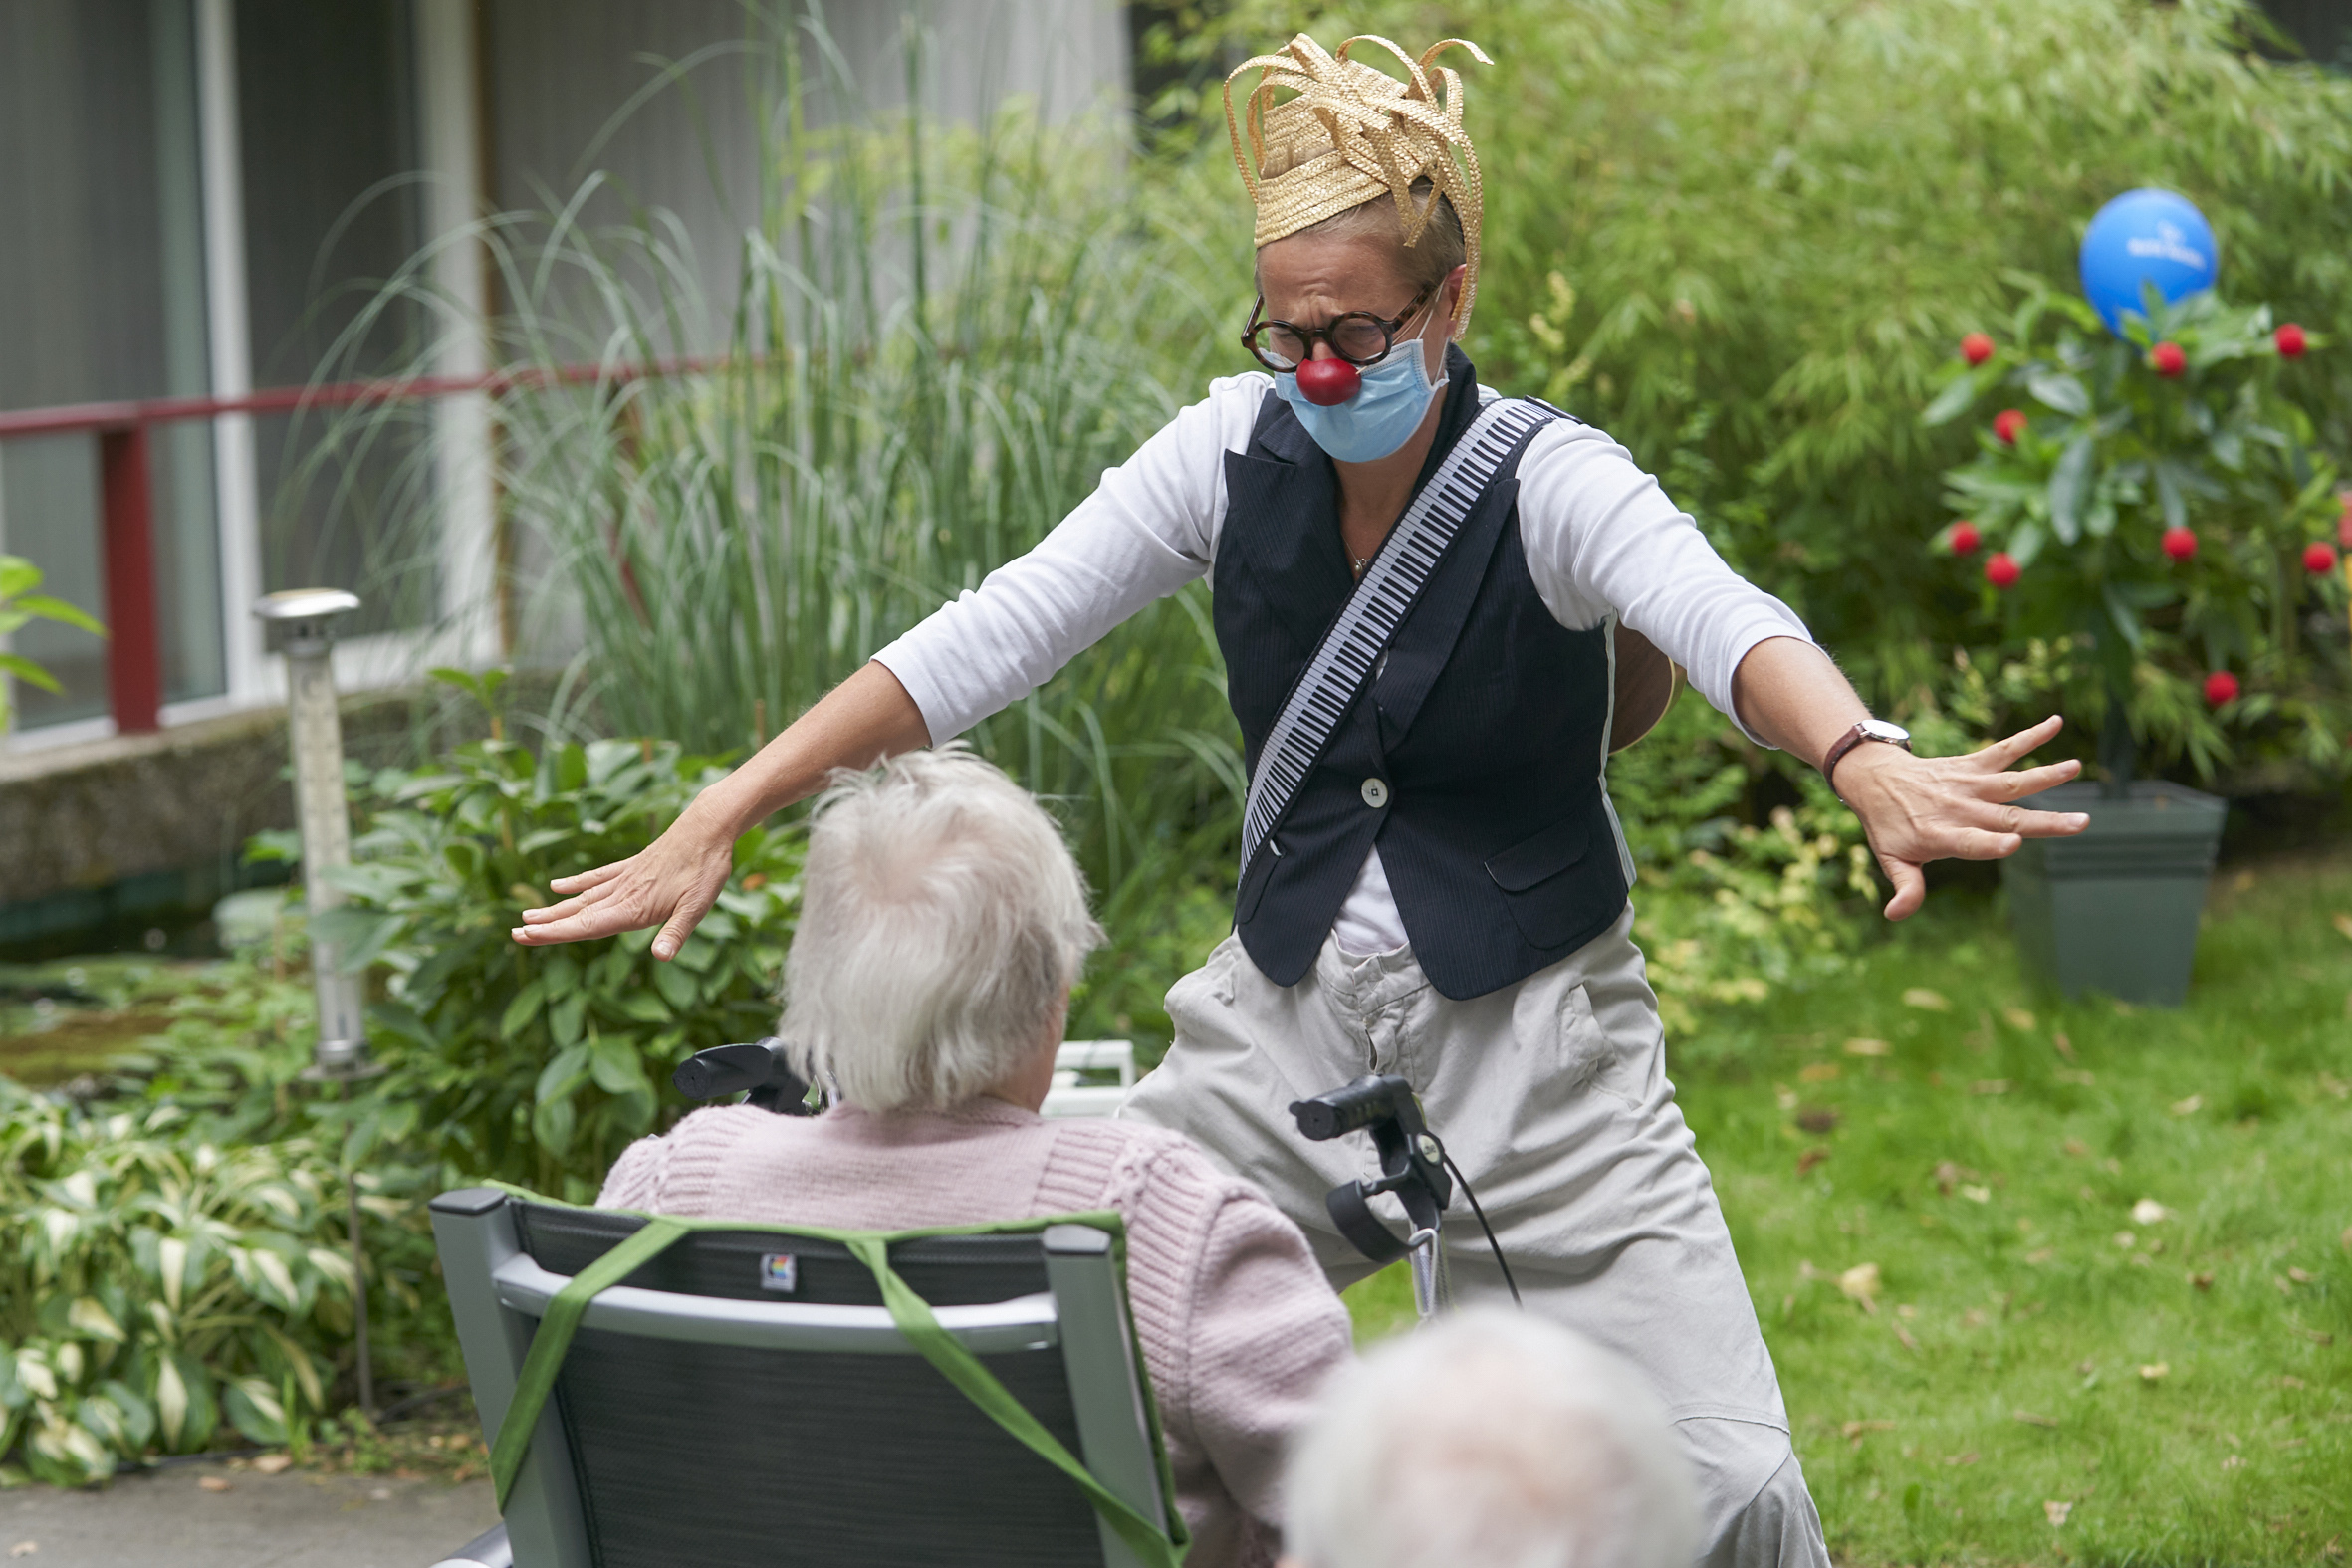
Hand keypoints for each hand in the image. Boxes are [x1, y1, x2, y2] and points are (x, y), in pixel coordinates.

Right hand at [512, 800, 735, 959]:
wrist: (708, 828)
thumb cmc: (705, 870)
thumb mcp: (697, 906)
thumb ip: (676, 933)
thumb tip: (661, 957)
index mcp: (634, 907)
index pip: (586, 925)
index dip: (556, 933)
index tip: (526, 937)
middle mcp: (622, 892)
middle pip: (577, 913)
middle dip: (546, 926)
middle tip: (515, 935)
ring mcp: (625, 877)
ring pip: (582, 897)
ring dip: (555, 908)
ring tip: (528, 917)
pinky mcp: (632, 865)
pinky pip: (597, 876)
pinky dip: (576, 882)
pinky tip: (557, 885)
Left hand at [1835, 715, 2087, 921]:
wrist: (1875, 780)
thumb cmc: (1890, 827)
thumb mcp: (1892, 859)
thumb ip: (1905, 887)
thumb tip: (1896, 915)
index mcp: (1941, 835)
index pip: (1969, 843)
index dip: (1990, 845)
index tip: (2014, 844)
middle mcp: (1959, 809)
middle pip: (2006, 817)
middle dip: (2043, 821)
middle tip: (2080, 823)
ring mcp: (1968, 784)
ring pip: (2011, 781)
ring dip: (2045, 775)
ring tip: (2075, 766)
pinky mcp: (1973, 764)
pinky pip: (2004, 749)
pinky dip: (2030, 736)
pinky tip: (2056, 723)